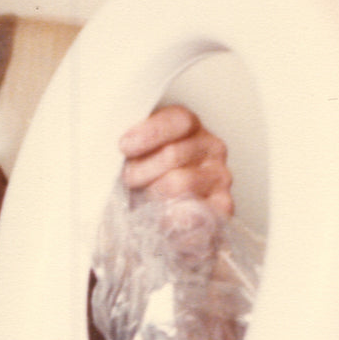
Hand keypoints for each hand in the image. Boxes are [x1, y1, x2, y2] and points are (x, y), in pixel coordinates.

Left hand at [118, 105, 233, 217]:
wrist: (158, 218)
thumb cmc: (143, 179)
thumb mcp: (132, 155)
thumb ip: (129, 145)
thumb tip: (115, 146)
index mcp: (189, 127)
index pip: (179, 120)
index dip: (150, 132)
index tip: (124, 146)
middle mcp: (210, 147)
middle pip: (173, 154)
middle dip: (141, 170)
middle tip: (128, 180)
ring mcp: (219, 176)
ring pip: (180, 183)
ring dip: (151, 195)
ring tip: (142, 199)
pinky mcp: (223, 205)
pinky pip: (195, 211)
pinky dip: (170, 218)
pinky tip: (159, 219)